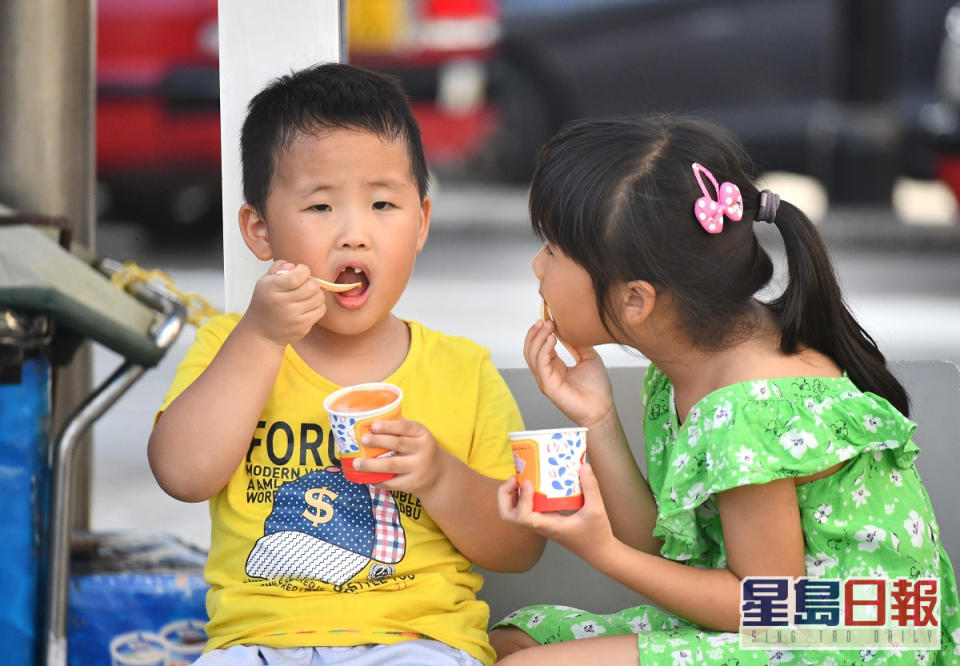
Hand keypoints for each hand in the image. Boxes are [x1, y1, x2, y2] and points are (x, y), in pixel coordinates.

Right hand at [242, 261, 326, 345]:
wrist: (261, 333)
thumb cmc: (266, 303)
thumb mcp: (265, 282)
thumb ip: (278, 268)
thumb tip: (294, 266)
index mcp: (270, 288)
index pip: (297, 276)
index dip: (304, 270)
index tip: (301, 272)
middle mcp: (281, 302)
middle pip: (312, 286)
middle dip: (312, 282)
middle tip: (305, 284)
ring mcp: (293, 316)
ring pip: (319, 297)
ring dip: (316, 293)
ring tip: (308, 295)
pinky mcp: (302, 326)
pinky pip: (321, 310)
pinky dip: (318, 305)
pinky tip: (309, 305)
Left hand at [352, 418, 450, 495]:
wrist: (438, 473)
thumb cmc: (419, 448)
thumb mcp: (417, 435)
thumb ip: (399, 428)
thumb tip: (369, 420)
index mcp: (422, 434)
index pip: (405, 427)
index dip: (389, 426)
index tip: (373, 425)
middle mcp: (423, 450)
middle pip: (398, 444)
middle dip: (378, 441)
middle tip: (362, 440)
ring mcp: (418, 468)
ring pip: (391, 465)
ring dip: (371, 464)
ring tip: (356, 463)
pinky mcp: (412, 484)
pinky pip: (391, 482)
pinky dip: (377, 479)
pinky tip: (365, 477)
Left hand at [497, 463, 616, 564]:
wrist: (598, 551)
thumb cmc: (596, 535)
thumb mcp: (596, 509)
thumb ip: (591, 487)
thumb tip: (584, 465)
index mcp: (548, 525)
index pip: (522, 517)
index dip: (521, 499)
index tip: (530, 483)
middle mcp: (539, 524)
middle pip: (508, 515)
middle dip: (504, 495)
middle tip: (516, 478)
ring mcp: (540, 522)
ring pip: (513, 512)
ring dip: (510, 494)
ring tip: (521, 477)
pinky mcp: (544, 518)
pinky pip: (525, 507)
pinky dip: (522, 494)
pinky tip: (533, 481)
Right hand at [524, 319, 615, 426]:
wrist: (602, 408)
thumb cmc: (597, 388)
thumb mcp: (588, 356)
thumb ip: (577, 343)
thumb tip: (568, 328)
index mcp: (555, 366)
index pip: (540, 346)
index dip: (541, 331)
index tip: (548, 317)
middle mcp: (547, 372)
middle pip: (531, 349)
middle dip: (535, 333)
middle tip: (545, 320)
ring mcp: (545, 379)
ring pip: (532, 355)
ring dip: (538, 338)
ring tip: (548, 326)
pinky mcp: (547, 386)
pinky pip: (540, 364)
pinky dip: (543, 350)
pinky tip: (552, 339)